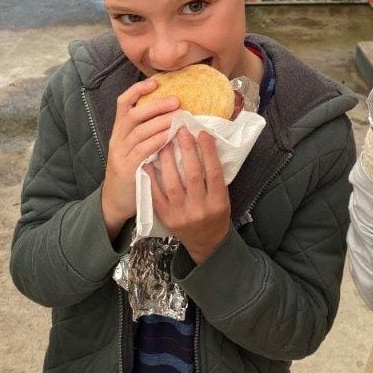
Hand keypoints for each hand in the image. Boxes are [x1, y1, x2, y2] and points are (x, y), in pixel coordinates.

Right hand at [101, 78, 179, 238]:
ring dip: (160, 122)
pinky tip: (170, 137)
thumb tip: (172, 112)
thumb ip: (147, 131)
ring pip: (140, 131)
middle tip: (176, 101)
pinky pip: (142, 151)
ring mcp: (121, 154)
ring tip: (178, 116)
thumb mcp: (134, 147)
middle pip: (133, 114)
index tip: (155, 83)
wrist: (116, 201)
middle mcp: (117, 139)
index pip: (123, 103)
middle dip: (156, 105)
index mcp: (119, 130)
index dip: (138, 90)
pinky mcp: (127, 169)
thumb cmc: (132, 170)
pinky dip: (157, 141)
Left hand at [147, 129, 230, 264]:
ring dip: (167, 159)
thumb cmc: (216, 214)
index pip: (214, 172)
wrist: (205, 242)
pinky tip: (149, 161)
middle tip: (181, 129)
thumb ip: (215, 176)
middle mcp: (200, 209)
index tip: (202, 132)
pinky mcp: (166, 217)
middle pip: (193, 175)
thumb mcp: (223, 197)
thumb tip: (207, 146)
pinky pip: (156, 194)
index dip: (208, 151)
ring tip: (164, 140)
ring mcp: (181, 214)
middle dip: (187, 150)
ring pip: (173, 183)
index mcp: (218, 202)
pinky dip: (152, 177)